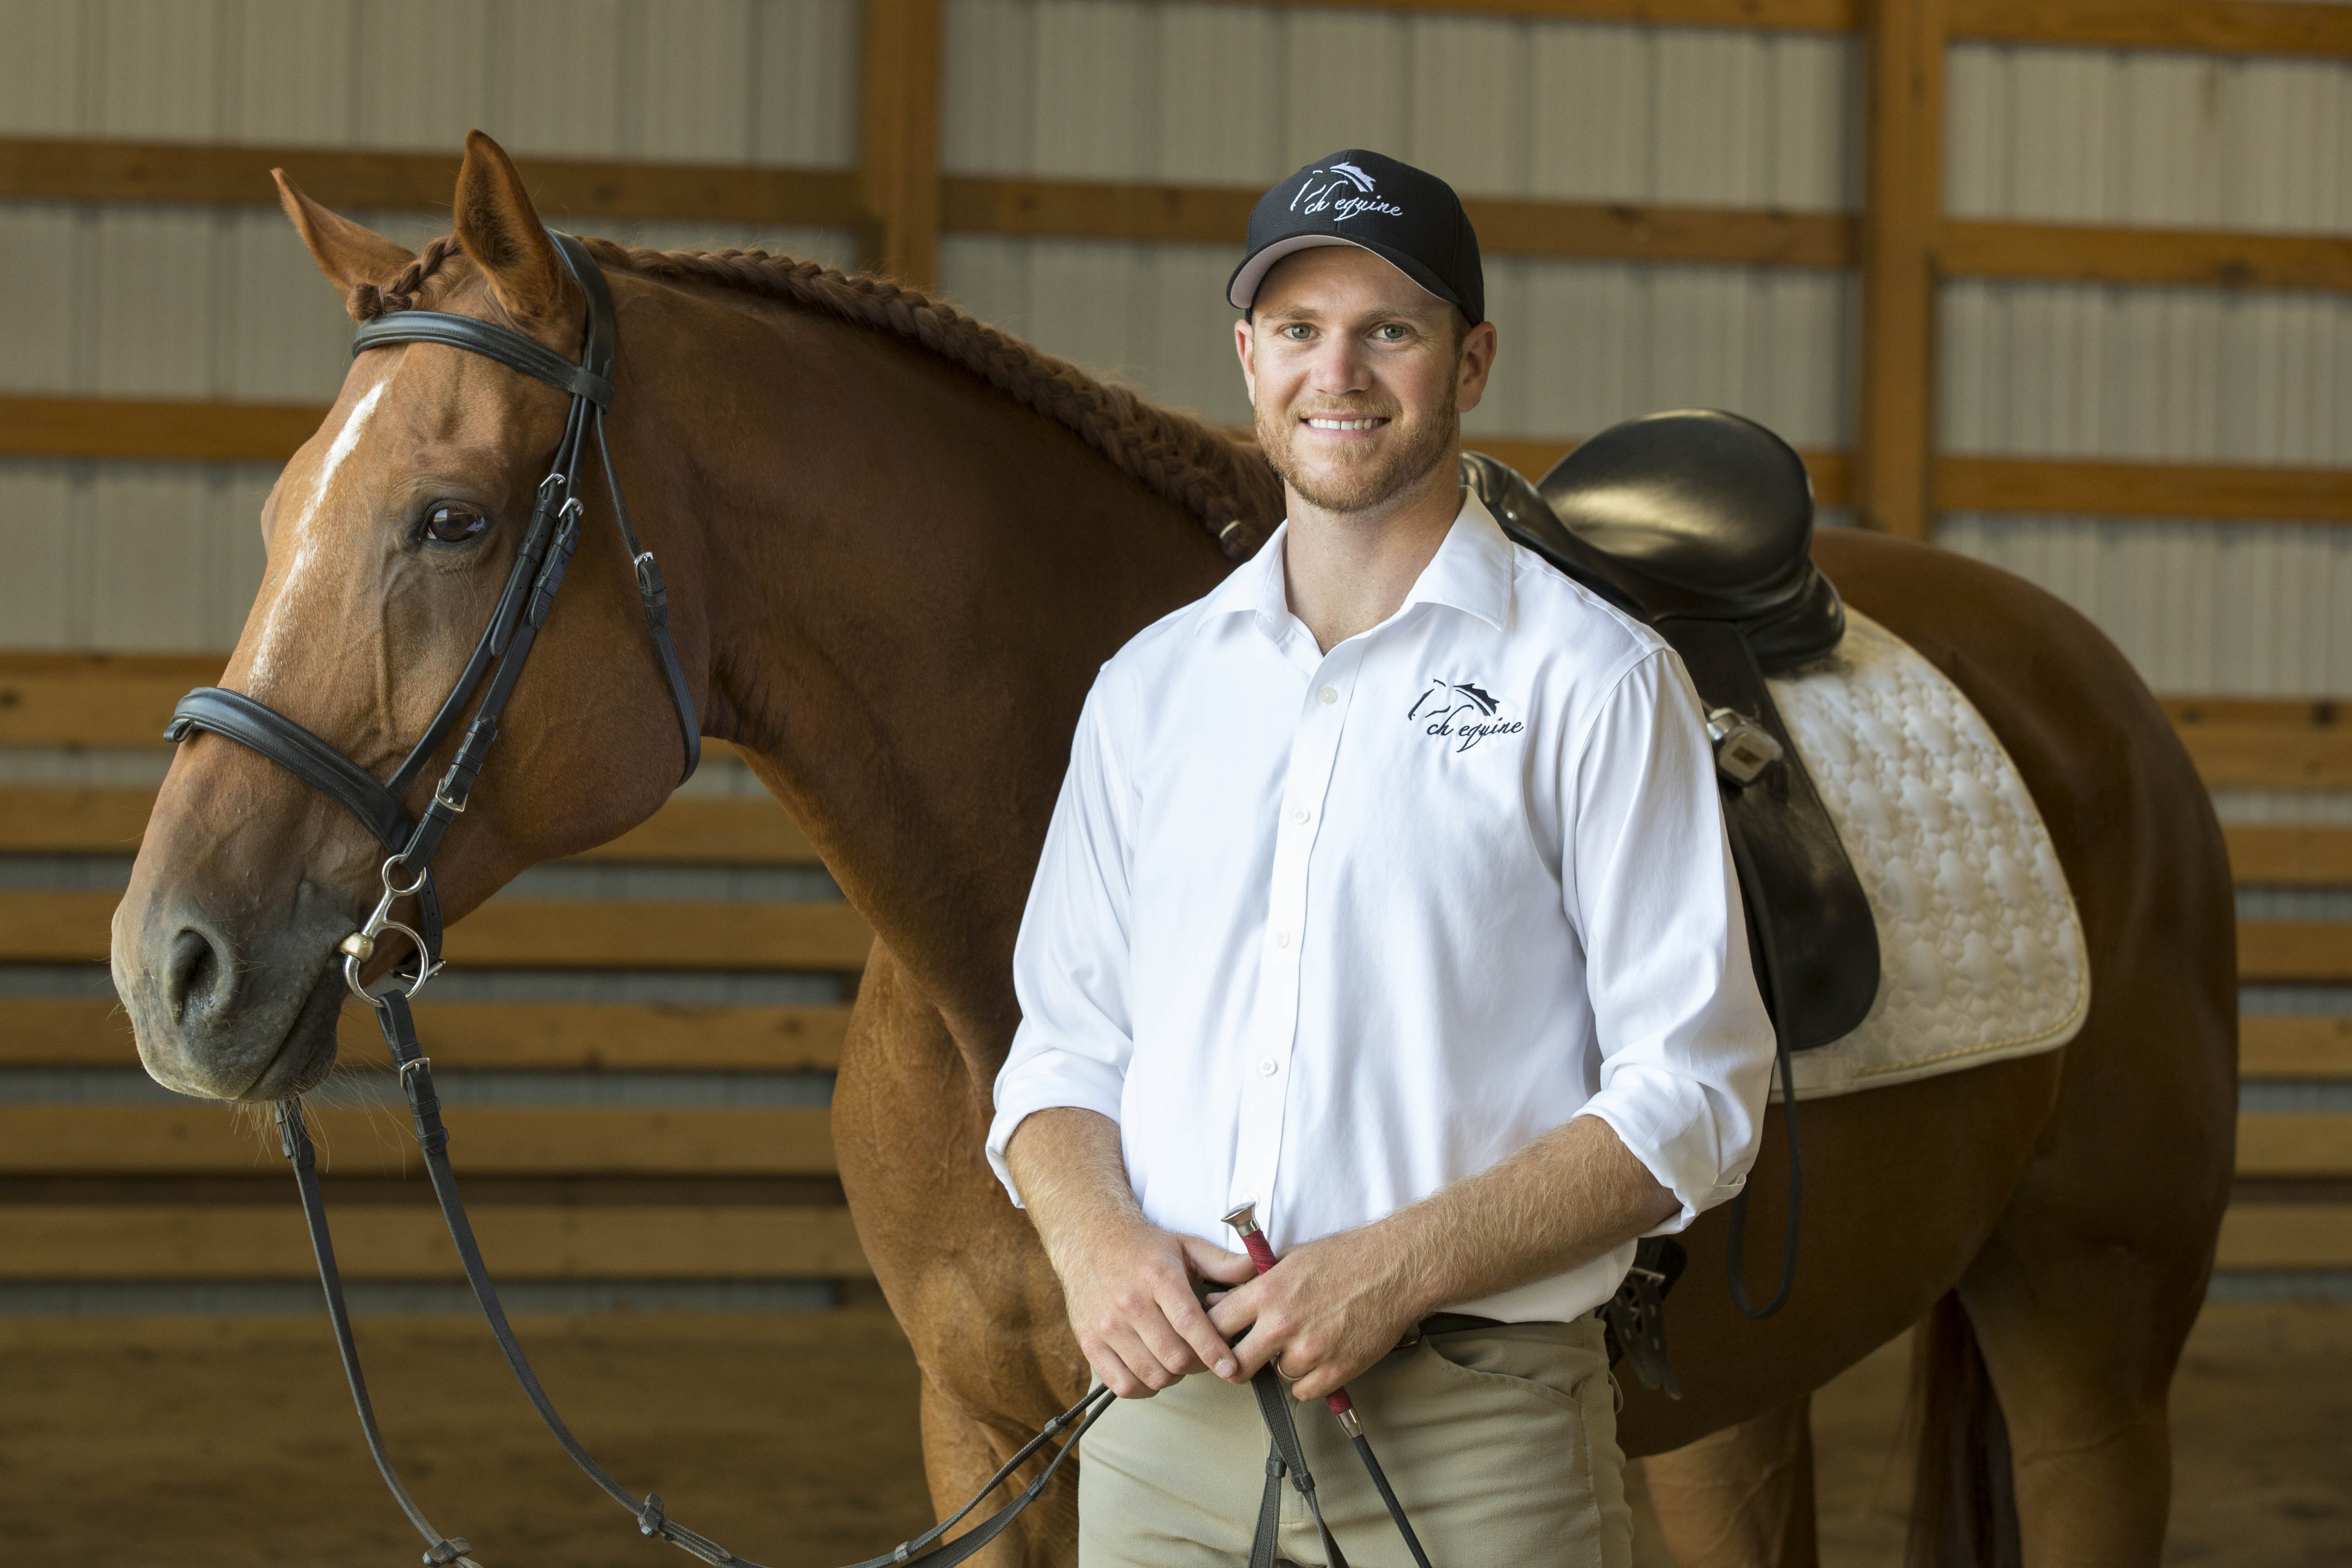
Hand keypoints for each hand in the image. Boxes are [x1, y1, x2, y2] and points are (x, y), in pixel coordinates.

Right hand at [1051, 1217, 1257, 1397]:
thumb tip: (1260, 1268)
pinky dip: (1142, 1388)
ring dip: (1172, 1377)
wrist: (1090, 1240)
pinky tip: (1151, 1372)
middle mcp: (1129, 1301)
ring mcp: (1106, 1323)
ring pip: (1150, 1374)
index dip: (1213, 1351)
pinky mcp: (1088, 1340)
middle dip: (1197, 1366)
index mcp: (1157, 1276)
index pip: (1189, 1323)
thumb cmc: (1144, 1248)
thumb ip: (1224, 1263)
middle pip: (1173, 1356)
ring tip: (1177, 1361)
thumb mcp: (1186, 1247)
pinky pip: (1120, 1384)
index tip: (1230, 1367)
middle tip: (1204, 1359)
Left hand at [1207, 1228, 1425, 1401]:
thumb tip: (1219, 1301)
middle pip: (1235, 1363)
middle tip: (1243, 1358)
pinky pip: (1304, 1391)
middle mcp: (1284, 1324)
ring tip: (1301, 1343)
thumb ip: (1253, 1284)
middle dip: (1235, 1363)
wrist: (1394, 1269)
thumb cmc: (1344, 1258)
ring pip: (1276, 1376)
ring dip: (1282, 1365)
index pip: (1216, 1325)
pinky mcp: (1337, 1370)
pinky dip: (1308, 1380)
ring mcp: (1311, 1350)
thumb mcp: (1289, 1259)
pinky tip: (1318, 1357)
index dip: (1209, 1334)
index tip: (1212, 1339)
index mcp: (1267, 1292)